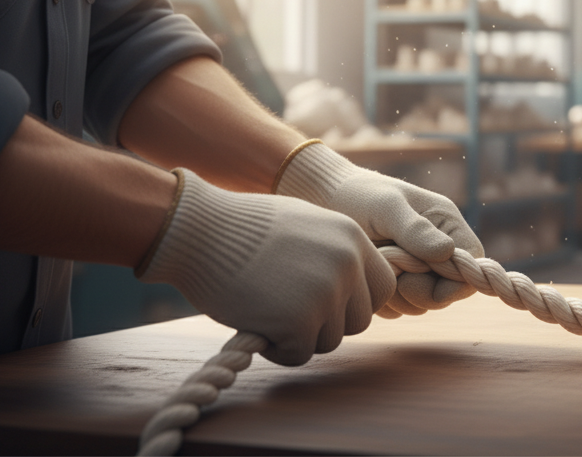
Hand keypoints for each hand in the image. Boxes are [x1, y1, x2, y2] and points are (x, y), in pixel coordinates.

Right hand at [137, 170, 395, 365]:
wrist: (198, 230)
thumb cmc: (242, 229)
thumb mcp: (307, 225)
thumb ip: (337, 253)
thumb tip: (358, 286)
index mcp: (353, 239)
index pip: (383, 289)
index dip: (354, 303)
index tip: (325, 304)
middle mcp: (349, 264)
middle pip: (360, 320)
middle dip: (327, 323)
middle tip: (288, 309)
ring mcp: (327, 292)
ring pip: (331, 340)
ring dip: (300, 336)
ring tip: (267, 308)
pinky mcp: (299, 320)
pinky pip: (300, 354)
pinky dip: (277, 349)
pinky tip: (256, 321)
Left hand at [275, 141, 483, 316]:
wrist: (322, 200)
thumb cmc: (358, 195)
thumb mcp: (387, 207)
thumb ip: (415, 230)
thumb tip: (447, 253)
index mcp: (446, 226)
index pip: (471, 268)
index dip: (453, 284)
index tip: (417, 280)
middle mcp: (437, 250)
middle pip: (446, 293)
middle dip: (417, 289)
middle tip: (389, 269)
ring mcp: (416, 269)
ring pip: (420, 304)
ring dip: (397, 294)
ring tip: (376, 264)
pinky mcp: (395, 283)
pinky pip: (397, 307)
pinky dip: (381, 299)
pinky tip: (367, 274)